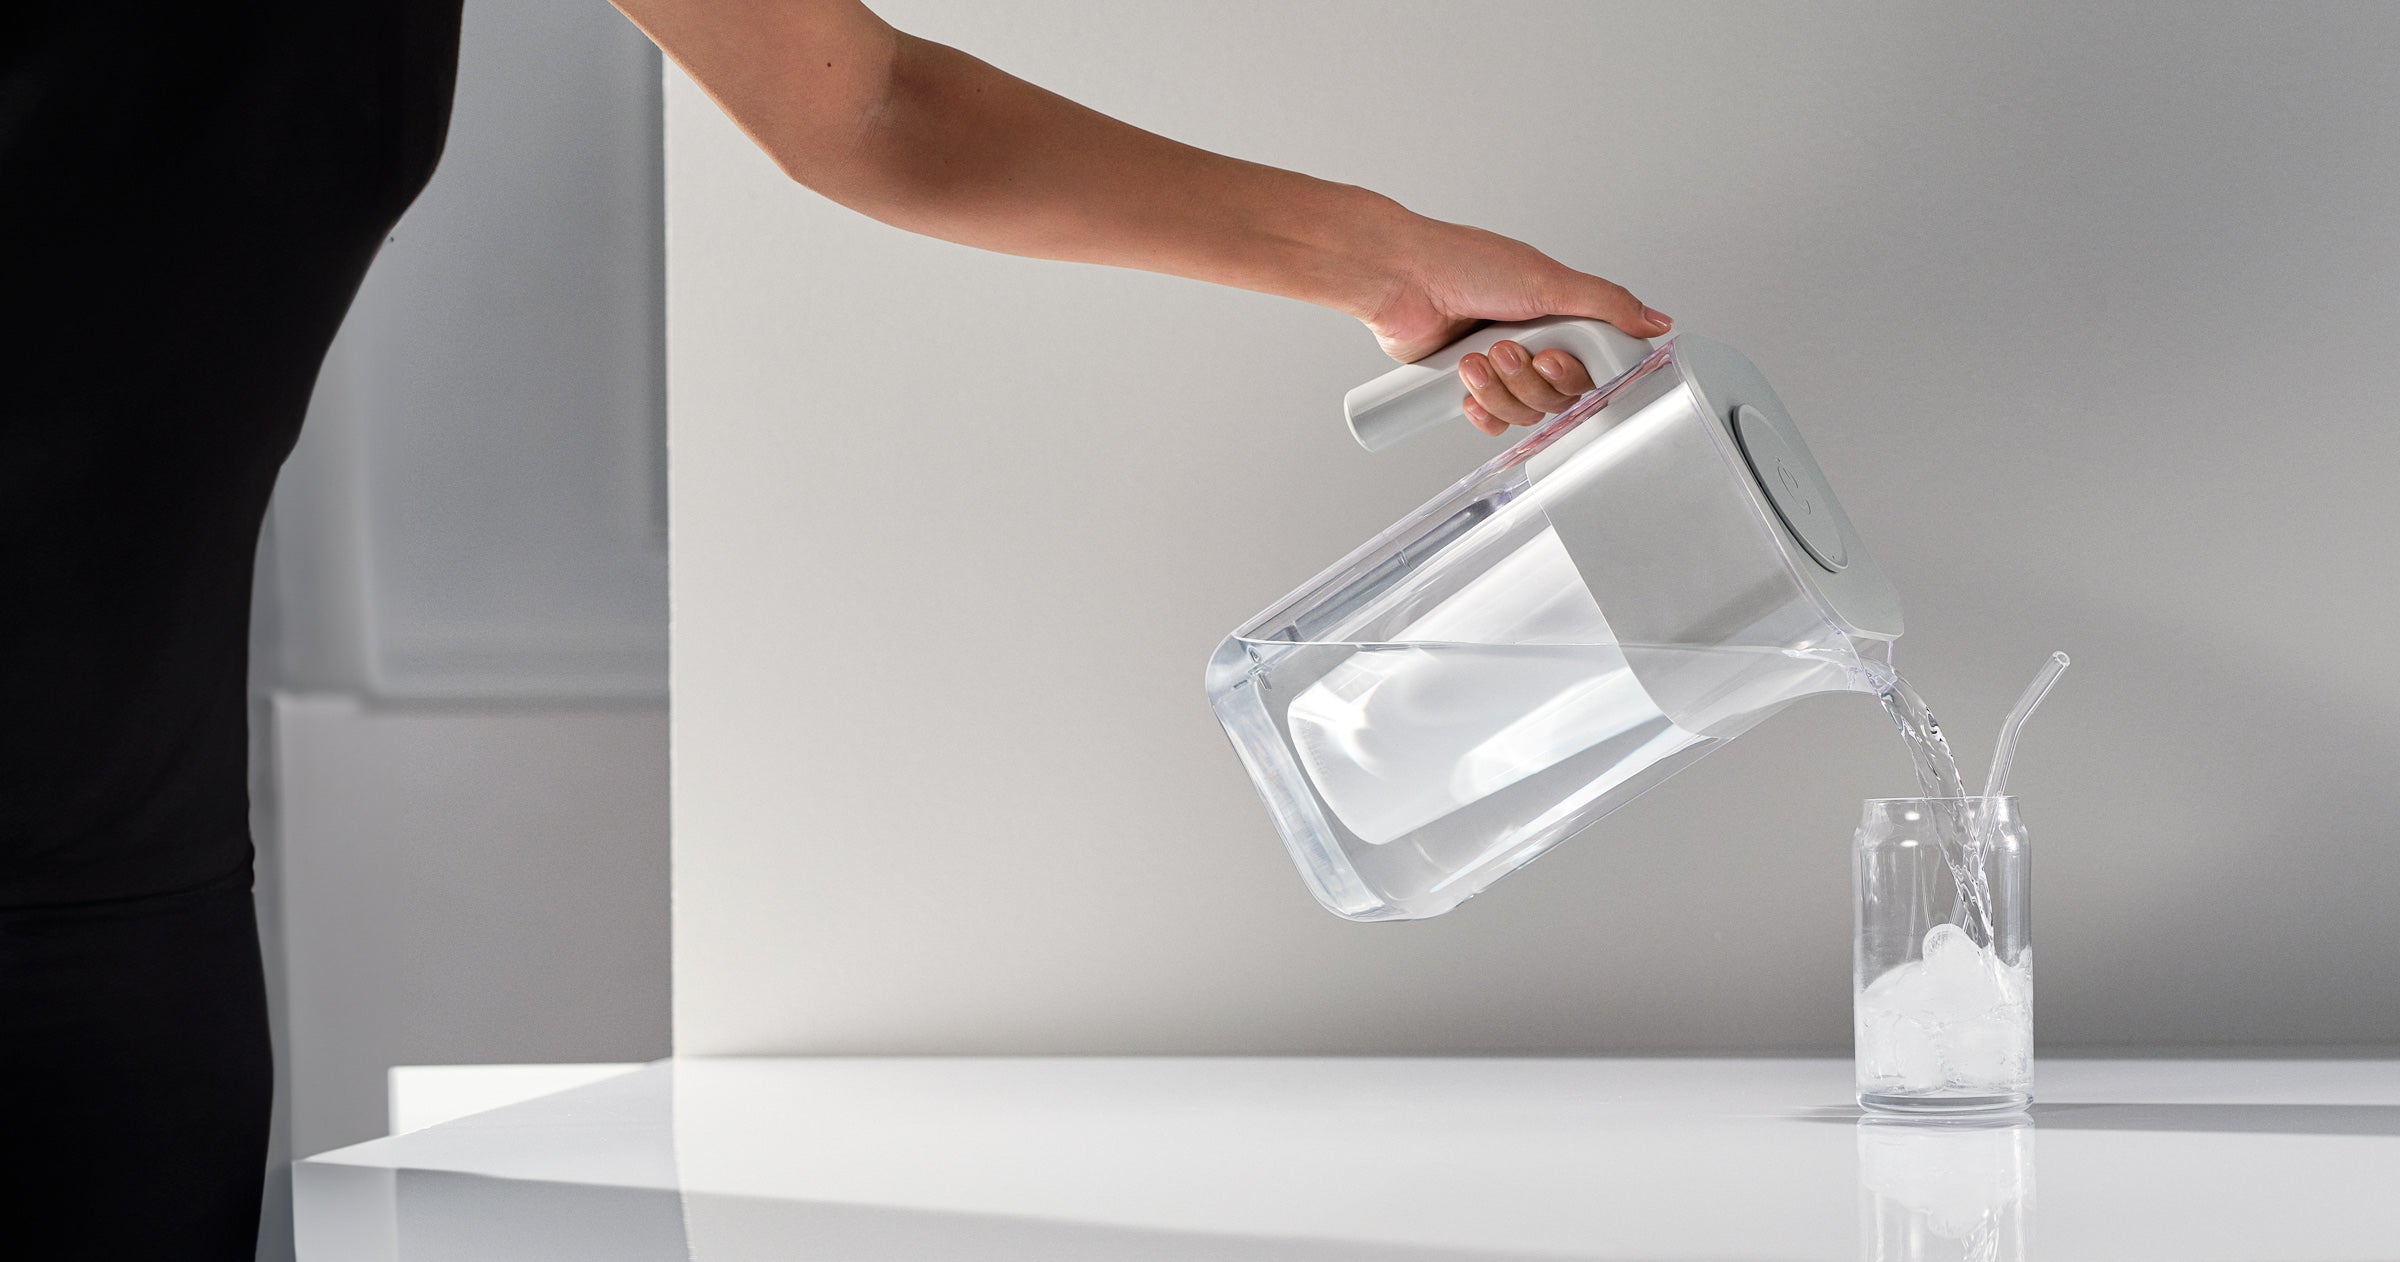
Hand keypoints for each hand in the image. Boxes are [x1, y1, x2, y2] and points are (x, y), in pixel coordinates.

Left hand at [1361, 216, 1671, 435]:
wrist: (1401, 280)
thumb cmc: (1463, 264)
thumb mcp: (1548, 279)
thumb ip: (1607, 304)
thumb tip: (1656, 321)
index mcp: (1558, 317)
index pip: (1590, 368)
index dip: (1573, 374)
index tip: (1553, 358)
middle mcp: (1532, 344)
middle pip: (1558, 397)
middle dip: (1529, 380)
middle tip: (1507, 350)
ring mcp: (1500, 368)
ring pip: (1524, 412)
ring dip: (1499, 390)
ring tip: (1475, 357)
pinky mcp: (1468, 388)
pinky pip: (1492, 422)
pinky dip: (1481, 408)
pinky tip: (1464, 382)